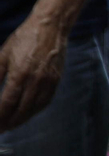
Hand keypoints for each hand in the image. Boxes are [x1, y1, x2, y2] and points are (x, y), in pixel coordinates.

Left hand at [0, 15, 68, 131]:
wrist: (51, 26)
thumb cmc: (24, 38)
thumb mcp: (3, 55)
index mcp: (20, 74)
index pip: (7, 104)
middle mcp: (36, 80)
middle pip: (21, 110)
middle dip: (9, 123)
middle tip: (1, 129)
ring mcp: (48, 80)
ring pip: (34, 108)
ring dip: (22, 120)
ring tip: (12, 125)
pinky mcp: (57, 79)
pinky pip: (46, 101)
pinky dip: (36, 111)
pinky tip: (28, 113)